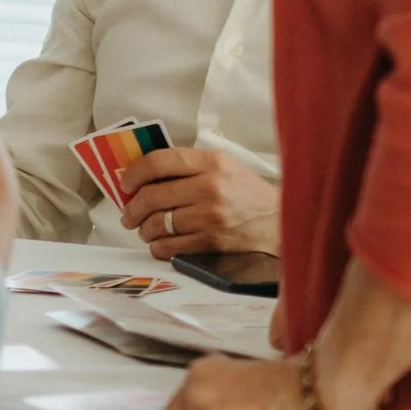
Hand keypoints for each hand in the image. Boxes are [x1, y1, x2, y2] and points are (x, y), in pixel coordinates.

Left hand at [119, 145, 280, 259]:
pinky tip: (160, 244)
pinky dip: (158, 247)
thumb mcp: (224, 167)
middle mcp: (210, 187)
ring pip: (157, 223)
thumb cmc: (248, 193)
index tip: (126, 183)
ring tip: (144, 229)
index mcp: (212, 162)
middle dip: (132, 207)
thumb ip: (188, 167)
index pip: (159, 162)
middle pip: (152, 196)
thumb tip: (142, 176)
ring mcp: (211, 217)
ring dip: (144, 229)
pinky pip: (170, 247)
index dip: (134, 173)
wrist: (284, 222)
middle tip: (128, 214)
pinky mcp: (213, 243)